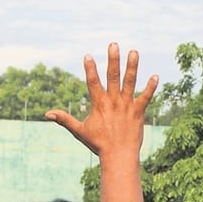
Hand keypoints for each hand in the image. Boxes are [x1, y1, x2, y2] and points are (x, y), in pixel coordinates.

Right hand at [45, 43, 158, 158]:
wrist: (118, 156)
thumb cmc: (98, 144)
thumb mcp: (79, 131)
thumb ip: (64, 119)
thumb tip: (47, 114)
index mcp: (99, 104)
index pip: (93, 82)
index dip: (90, 69)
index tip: (88, 55)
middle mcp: (113, 102)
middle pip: (113, 76)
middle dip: (113, 60)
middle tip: (114, 45)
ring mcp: (127, 106)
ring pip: (130, 82)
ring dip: (132, 66)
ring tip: (134, 52)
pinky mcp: (138, 112)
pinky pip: (146, 97)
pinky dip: (151, 87)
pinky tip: (155, 76)